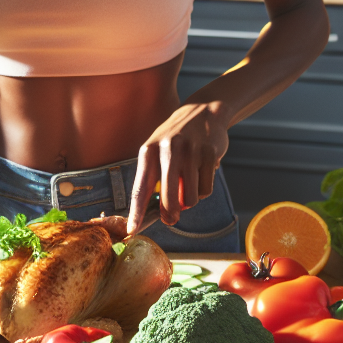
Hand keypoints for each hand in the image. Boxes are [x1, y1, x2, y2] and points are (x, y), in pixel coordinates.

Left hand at [127, 103, 229, 234]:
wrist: (204, 111)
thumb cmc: (177, 138)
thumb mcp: (158, 150)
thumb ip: (156, 178)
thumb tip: (161, 212)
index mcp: (150, 150)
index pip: (140, 187)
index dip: (136, 212)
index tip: (132, 230)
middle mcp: (168, 149)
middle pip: (168, 197)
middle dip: (170, 214)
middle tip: (171, 219)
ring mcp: (191, 151)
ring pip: (190, 197)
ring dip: (190, 200)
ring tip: (189, 185)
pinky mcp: (210, 154)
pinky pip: (206, 189)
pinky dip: (204, 190)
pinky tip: (202, 174)